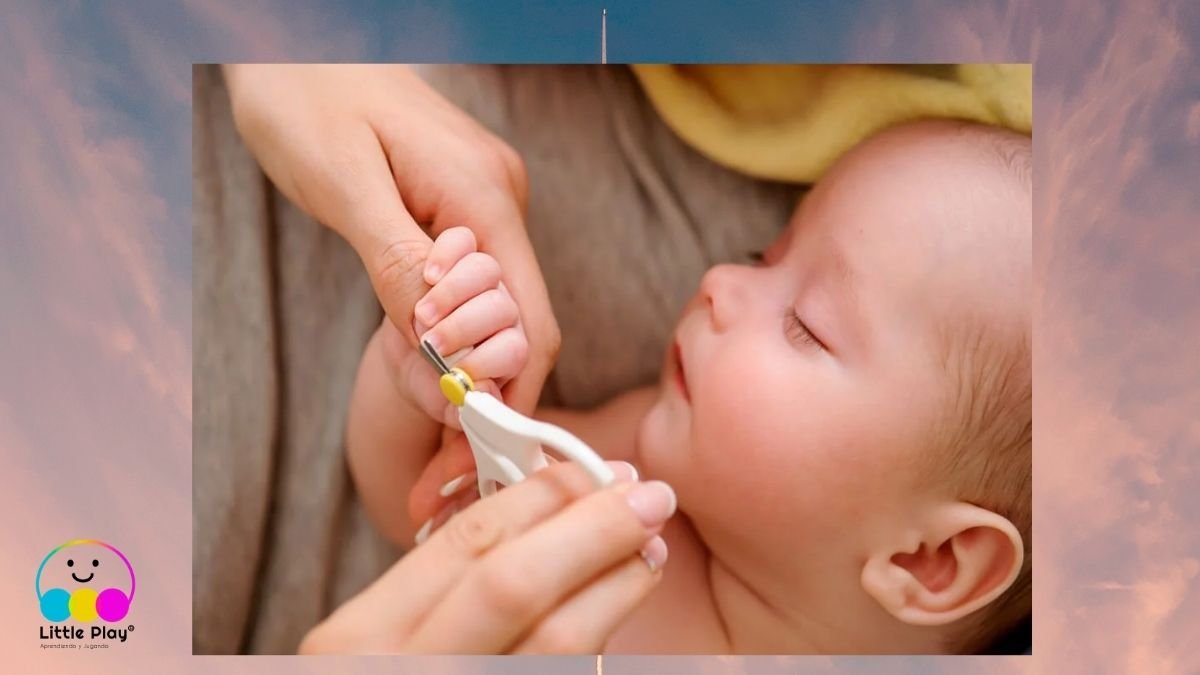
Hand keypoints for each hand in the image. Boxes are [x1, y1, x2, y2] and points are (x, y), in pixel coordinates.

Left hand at [224, 64, 558, 419]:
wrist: (297, 44)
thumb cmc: (306, 96)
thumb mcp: (342, 183)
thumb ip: (395, 261)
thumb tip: (438, 342)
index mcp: (483, 195)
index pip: (529, 318)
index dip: (507, 390)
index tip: (464, 440)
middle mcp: (500, 199)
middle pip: (522, 321)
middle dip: (486, 388)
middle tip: (435, 442)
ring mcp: (485, 202)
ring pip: (499, 307)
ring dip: (467, 365)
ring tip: (426, 412)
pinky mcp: (462, 206)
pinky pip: (474, 283)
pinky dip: (453, 330)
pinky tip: (420, 354)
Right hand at [299, 461, 674, 653]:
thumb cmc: (399, 674)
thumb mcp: (390, 644)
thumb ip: (447, 593)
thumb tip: (551, 509)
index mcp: (360, 642)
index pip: (464, 543)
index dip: (541, 497)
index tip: (597, 471)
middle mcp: (403, 674)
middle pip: (512, 583)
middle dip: (591, 531)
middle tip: (650, 497)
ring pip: (557, 643)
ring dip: (617, 589)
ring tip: (651, 556)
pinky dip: (614, 649)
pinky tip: (651, 626)